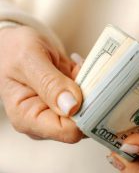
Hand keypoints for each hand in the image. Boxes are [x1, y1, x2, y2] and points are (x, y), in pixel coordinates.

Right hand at [0, 26, 82, 142]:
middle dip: (90, 98)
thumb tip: (72, 107)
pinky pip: (89, 97)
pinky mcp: (68, 101)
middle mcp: (44, 120)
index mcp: (27, 118)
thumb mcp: (29, 59)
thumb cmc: (14, 48)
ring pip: (89, 110)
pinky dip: (89, 80)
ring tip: (77, 65)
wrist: (14, 41)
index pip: (67, 131)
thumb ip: (50, 83)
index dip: (84, 113)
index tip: (90, 89)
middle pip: (82, 123)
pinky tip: (77, 65)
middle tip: (83, 72)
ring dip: (91, 86)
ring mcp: (57, 111)